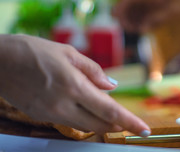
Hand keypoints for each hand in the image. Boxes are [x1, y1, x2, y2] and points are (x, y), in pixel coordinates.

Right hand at [0, 34, 149, 135]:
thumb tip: (112, 86)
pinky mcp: (41, 117)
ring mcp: (51, 114)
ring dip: (101, 123)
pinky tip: (86, 109)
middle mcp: (64, 104)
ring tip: (110, 114)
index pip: (109, 110)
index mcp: (74, 86)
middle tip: (129, 122)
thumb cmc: (33, 51)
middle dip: (118, 125)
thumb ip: (93, 71)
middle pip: (100, 124)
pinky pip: (69, 123)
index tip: (144, 129)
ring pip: (85, 127)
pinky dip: (84, 119)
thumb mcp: (69, 53)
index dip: (130, 121)